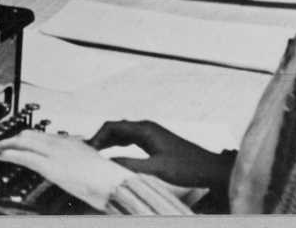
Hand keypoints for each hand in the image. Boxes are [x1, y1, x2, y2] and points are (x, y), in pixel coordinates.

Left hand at [0, 129, 130, 210]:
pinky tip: (0, 156)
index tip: (17, 140)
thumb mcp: (91, 164)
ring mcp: (54, 153)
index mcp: (71, 142)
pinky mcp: (50, 166)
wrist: (115, 183)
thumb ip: (79, 159)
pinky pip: (24, 156)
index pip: (42, 135)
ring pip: (23, 142)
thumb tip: (73, 164)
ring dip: (7, 145)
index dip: (26, 137)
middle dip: (12, 138)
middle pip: (29, 134)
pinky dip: (9, 154)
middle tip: (1, 143)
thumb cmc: (108, 179)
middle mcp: (61, 143)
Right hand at [89, 120, 232, 188]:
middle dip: (99, 138)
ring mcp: (150, 133)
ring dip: (108, 141)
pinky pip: (129, 139)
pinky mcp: (154, 141)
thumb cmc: (186, 167)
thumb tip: (108, 163)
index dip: (97, 137)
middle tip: (87, 151)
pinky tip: (113, 154)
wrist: (209, 168)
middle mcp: (146, 127)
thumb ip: (131, 164)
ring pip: (122, 133)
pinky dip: (117, 144)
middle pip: (115, 128)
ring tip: (95, 152)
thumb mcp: (156, 168)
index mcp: (145, 129)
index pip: (112, 127)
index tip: (87, 149)